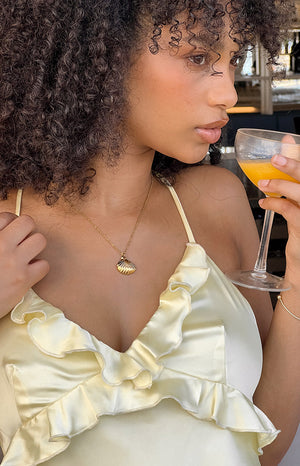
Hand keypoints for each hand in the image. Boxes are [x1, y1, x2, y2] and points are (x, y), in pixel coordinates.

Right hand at [0, 212, 48, 318]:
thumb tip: (5, 228)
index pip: (8, 216)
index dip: (11, 224)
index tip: (9, 233)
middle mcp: (1, 245)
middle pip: (28, 222)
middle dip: (27, 231)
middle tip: (21, 242)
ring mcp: (14, 261)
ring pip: (40, 240)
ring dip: (35, 248)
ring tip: (26, 256)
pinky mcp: (23, 279)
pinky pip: (44, 265)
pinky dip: (38, 269)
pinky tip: (28, 272)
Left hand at [258, 153, 299, 285]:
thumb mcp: (299, 210)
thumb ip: (293, 192)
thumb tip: (278, 170)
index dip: (299, 156)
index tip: (289, 143)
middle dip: (293, 164)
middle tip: (276, 156)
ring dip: (281, 184)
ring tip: (264, 182)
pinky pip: (290, 210)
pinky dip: (275, 203)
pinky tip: (266, 202)